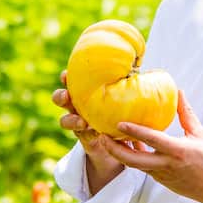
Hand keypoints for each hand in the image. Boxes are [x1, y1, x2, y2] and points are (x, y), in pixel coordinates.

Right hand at [52, 71, 143, 187]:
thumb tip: (141, 63)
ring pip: (65, 120)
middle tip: (67, 97)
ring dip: (71, 120)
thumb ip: (127, 82)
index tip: (66, 74)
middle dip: (61, 96)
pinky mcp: (86, 139)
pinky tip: (95, 134)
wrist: (120, 139)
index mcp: (85, 92)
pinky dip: (87, 134)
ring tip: (82, 121)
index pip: (72, 81)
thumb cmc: (122, 110)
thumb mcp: (123, 95)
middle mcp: (78, 106)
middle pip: (61, 99)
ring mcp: (79, 123)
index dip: (66, 78)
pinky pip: (83, 136)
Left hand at [98, 90, 202, 202]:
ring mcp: (160, 174)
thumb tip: (178, 92)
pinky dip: (130, 156)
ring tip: (106, 139)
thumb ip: (186, 113)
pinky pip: (140, 166)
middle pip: (133, 160)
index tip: (119, 123)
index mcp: (177, 151)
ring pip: (134, 164)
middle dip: (114, 149)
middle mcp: (166, 164)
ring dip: (119, 153)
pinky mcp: (158, 179)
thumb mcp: (199, 133)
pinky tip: (124, 144)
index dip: (134, 131)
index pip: (152, 140)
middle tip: (102, 136)